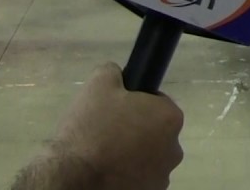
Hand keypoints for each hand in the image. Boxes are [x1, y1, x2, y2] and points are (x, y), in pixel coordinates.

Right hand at [16, 62, 184, 189]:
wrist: (75, 177)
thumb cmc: (91, 128)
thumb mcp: (98, 84)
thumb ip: (115, 71)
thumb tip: (119, 74)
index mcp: (170, 118)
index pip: (157, 102)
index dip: (135, 103)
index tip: (116, 109)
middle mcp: (174, 149)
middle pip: (154, 131)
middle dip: (135, 130)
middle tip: (107, 130)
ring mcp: (163, 176)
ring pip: (147, 157)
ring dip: (132, 154)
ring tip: (103, 153)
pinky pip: (139, 178)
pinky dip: (126, 174)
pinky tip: (106, 171)